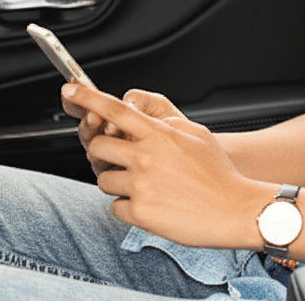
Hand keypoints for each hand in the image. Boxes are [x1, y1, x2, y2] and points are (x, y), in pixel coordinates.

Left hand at [65, 84, 267, 249]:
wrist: (235, 210)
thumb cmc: (219, 173)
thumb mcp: (198, 134)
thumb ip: (167, 123)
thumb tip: (144, 119)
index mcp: (160, 134)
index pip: (115, 109)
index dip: (87, 98)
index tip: (68, 91)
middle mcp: (146, 157)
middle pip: (97, 146)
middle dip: (103, 152)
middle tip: (122, 159)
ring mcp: (141, 185)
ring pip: (103, 179)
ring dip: (118, 183)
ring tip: (147, 187)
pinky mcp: (140, 213)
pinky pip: (115, 207)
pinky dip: (129, 208)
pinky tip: (153, 205)